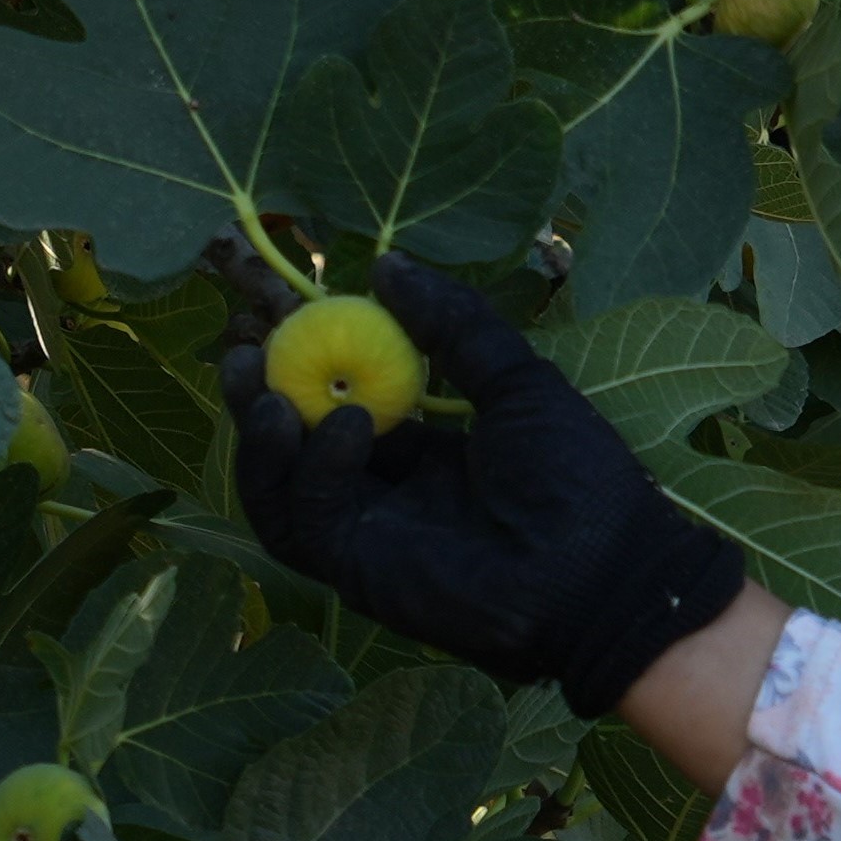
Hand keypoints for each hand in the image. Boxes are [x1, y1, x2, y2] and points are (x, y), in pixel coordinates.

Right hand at [224, 262, 748, 717]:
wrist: (599, 576)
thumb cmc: (576, 479)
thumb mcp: (515, 380)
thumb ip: (453, 325)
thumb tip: (388, 264)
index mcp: (424, 451)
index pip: (341, 399)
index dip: (304, 357)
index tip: (274, 308)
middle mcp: (387, 493)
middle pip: (295, 442)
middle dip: (259, 391)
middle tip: (241, 341)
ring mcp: (367, 534)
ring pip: (280, 486)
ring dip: (262, 434)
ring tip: (262, 384)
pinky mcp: (357, 569)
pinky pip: (305, 518)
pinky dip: (311, 467)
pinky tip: (347, 426)